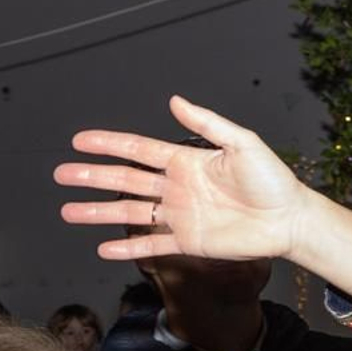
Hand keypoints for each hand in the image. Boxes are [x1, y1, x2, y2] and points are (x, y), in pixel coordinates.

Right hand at [54, 95, 310, 263]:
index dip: (109, 145)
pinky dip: (128, 248)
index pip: (139, 150)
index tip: (80, 141)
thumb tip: (175, 100)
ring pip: (131, 213)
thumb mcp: (242, 144)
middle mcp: (178, 187)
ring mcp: (181, 215)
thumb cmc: (273, 180)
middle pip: (126, 180)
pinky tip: (103, 250)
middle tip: (62, 174)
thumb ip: (208, 123)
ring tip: (69, 211)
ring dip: (99, 212)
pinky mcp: (190, 241)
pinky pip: (153, 244)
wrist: (290, 219)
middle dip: (93, 177)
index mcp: (187, 161)